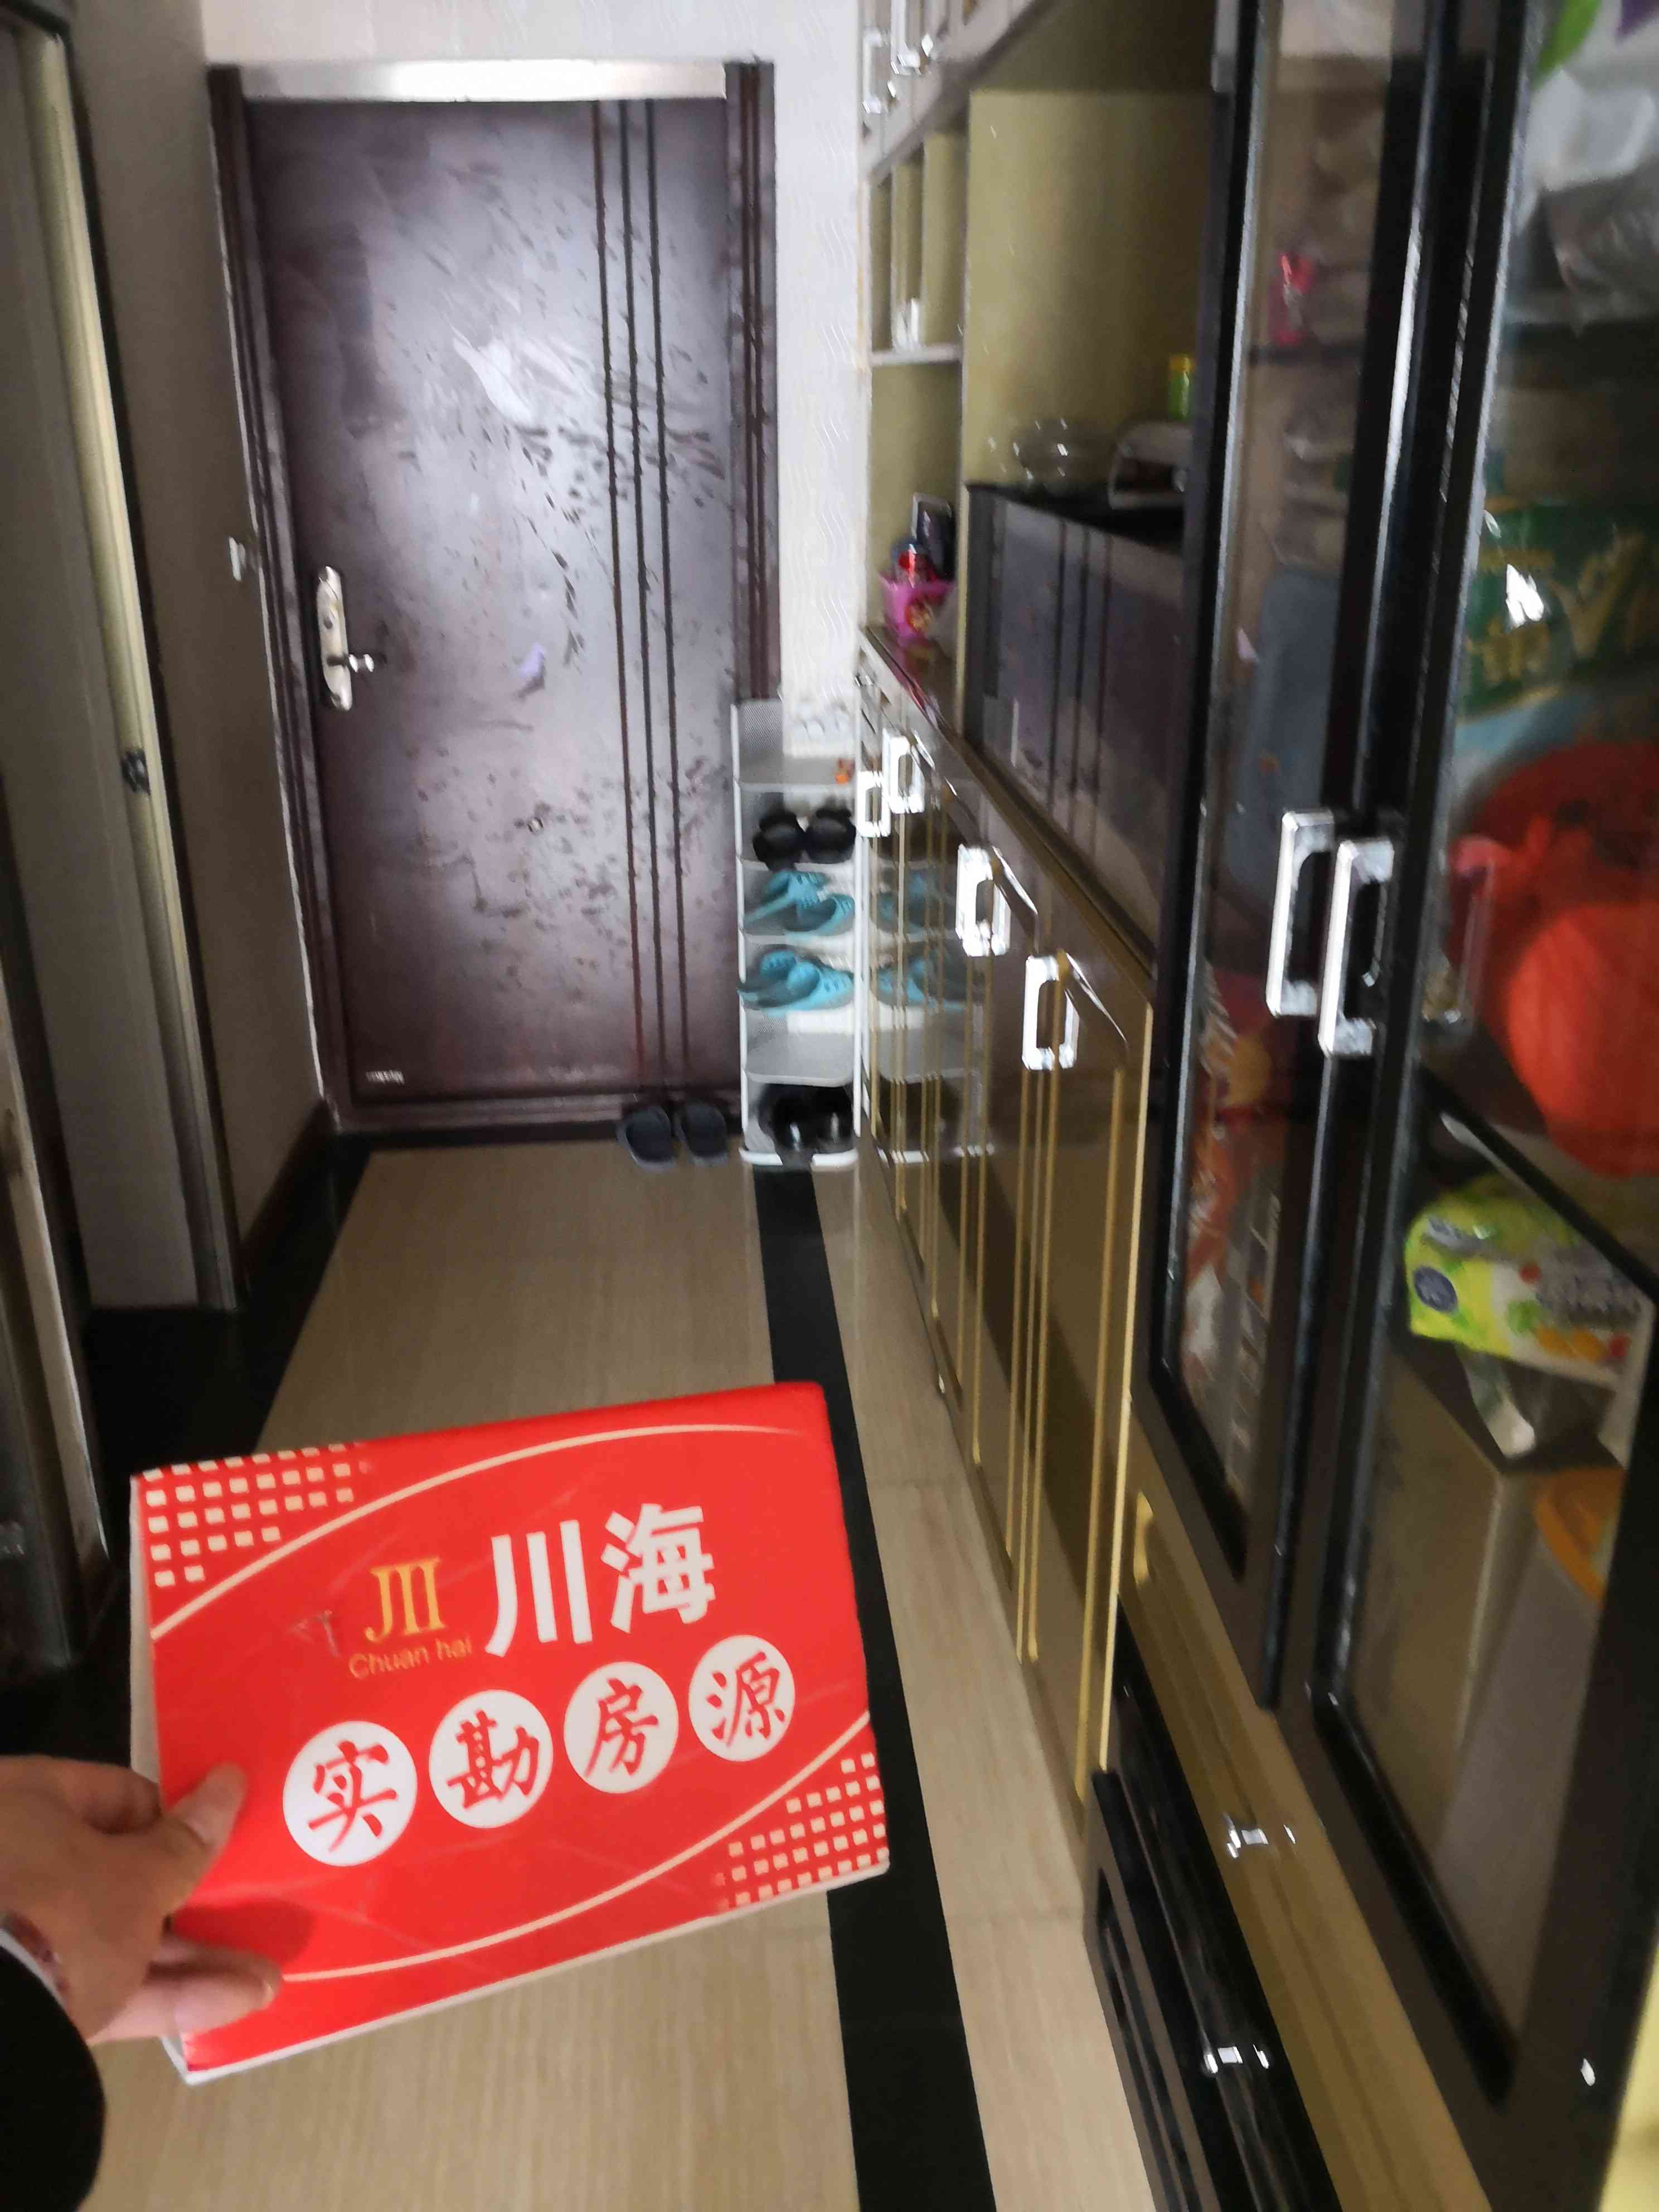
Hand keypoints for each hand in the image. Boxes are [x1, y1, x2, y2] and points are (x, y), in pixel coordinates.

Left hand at [0, 1757, 279, 2042]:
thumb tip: (229, 1780)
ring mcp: (12, 1937)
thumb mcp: (139, 1876)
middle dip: (192, 1904)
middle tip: (249, 1913)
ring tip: (266, 1977)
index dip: (176, 1820)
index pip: (117, 1797)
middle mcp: (11, 1865)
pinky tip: (236, 2003)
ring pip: (113, 1937)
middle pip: (118, 1875)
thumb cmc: (62, 1911)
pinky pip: (96, 1984)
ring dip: (190, 1958)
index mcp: (25, 1805)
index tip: (220, 1845)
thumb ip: (187, 1841)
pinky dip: (159, 1993)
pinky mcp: (22, 2001)